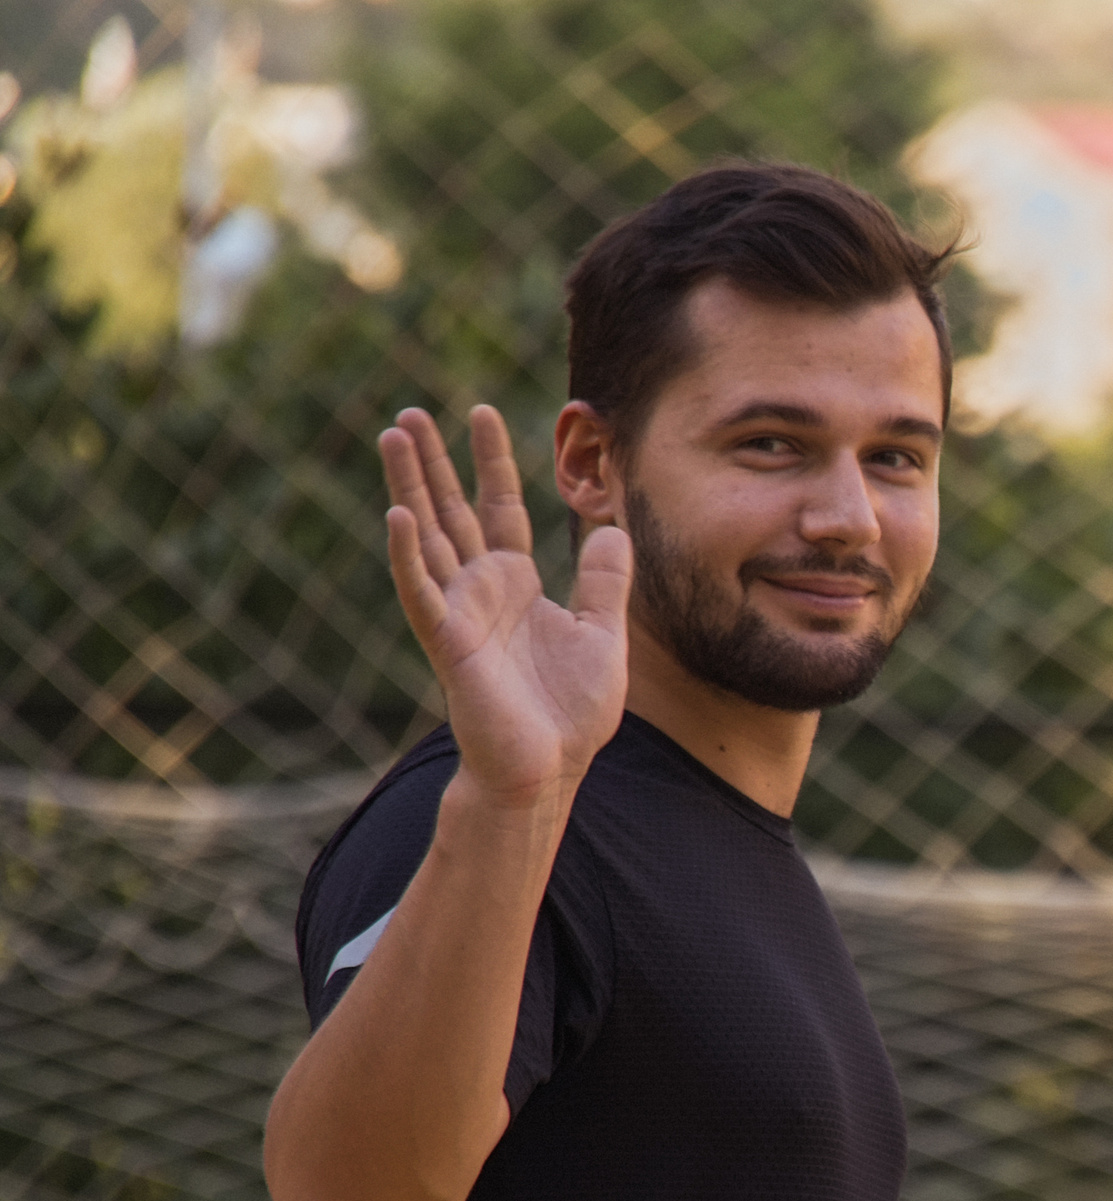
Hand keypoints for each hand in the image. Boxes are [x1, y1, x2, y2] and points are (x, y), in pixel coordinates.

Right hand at [379, 405, 631, 808]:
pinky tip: (397, 514)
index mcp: (517, 584)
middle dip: (433, 462)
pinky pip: (422, 591)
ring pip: (427, 537)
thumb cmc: (570, 713)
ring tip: (393, 436)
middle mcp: (481, 590)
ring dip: (409, 486)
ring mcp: (459, 612)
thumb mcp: (603, 634)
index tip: (479, 413)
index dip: (490, 462)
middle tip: (410, 412)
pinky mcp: (448, 642)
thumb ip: (604, 583)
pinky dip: (409, 554)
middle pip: (451, 511)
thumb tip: (612, 530)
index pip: (500, 508)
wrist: (548, 768)